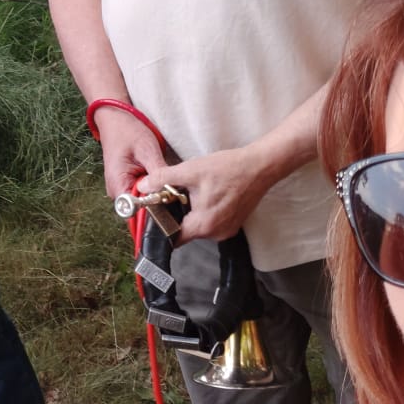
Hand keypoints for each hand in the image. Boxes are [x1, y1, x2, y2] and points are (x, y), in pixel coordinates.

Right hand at [89, 104, 167, 200]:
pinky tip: (157, 177)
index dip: (153, 207)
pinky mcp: (125, 183)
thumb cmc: (128, 132)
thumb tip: (169, 190)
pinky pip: (140, 192)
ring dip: (154, 193)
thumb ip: (157, 173)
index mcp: (118, 184)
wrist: (115, 120)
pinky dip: (150, 187)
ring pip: (141, 200)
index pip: (135, 209)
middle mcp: (116, 190)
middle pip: (139, 207)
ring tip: (165, 180)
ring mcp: (120, 188)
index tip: (167, 197)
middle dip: (156, 199)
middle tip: (172, 188)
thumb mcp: (147, 150)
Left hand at [138, 145, 271, 243]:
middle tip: (174, 195)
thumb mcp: (190, 170)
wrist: (260, 166)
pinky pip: (211, 223)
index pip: (173, 237)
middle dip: (177, 214)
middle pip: (185, 231)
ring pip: (198, 226)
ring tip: (194, 191)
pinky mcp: (233, 224)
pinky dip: (205, 211)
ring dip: (192, 212)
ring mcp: (226, 230)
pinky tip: (208, 193)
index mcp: (203, 225)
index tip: (156, 213)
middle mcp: (216, 233)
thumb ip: (163, 179)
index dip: (162, 225)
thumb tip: (143, 186)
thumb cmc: (228, 168)